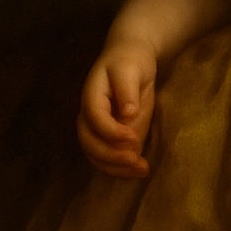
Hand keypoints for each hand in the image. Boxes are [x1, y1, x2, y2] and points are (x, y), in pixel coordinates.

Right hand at [77, 37, 156, 177]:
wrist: (130, 60)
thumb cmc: (130, 62)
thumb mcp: (130, 69)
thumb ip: (127, 91)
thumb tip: (128, 114)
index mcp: (91, 96)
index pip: (95, 118)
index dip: (111, 131)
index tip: (132, 137)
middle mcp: (88, 117)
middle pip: (90, 142)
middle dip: (111, 155)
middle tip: (135, 160)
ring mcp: (96, 130)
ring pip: (96, 156)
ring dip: (116, 168)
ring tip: (141, 170)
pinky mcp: (107, 138)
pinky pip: (108, 158)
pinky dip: (121, 168)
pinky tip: (140, 170)